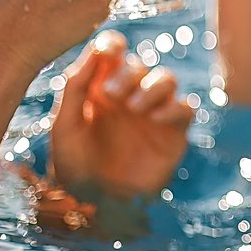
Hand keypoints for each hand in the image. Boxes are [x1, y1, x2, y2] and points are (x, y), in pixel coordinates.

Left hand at [48, 32, 193, 198]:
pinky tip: (155, 119)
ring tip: (134, 108)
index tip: (109, 50)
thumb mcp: (64, 126)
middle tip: (113, 97)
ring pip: (166, 79)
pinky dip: (174, 107)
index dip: (113, 44)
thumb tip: (95, 52)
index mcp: (100, 89)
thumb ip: (76, 87)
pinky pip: (185, 108)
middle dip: (127, 74)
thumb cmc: (74, 166)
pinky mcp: (173, 132)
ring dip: (152, 87)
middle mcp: (129, 96)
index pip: (112, 52)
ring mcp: (153, 113)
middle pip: (139, 65)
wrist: (94, 206)